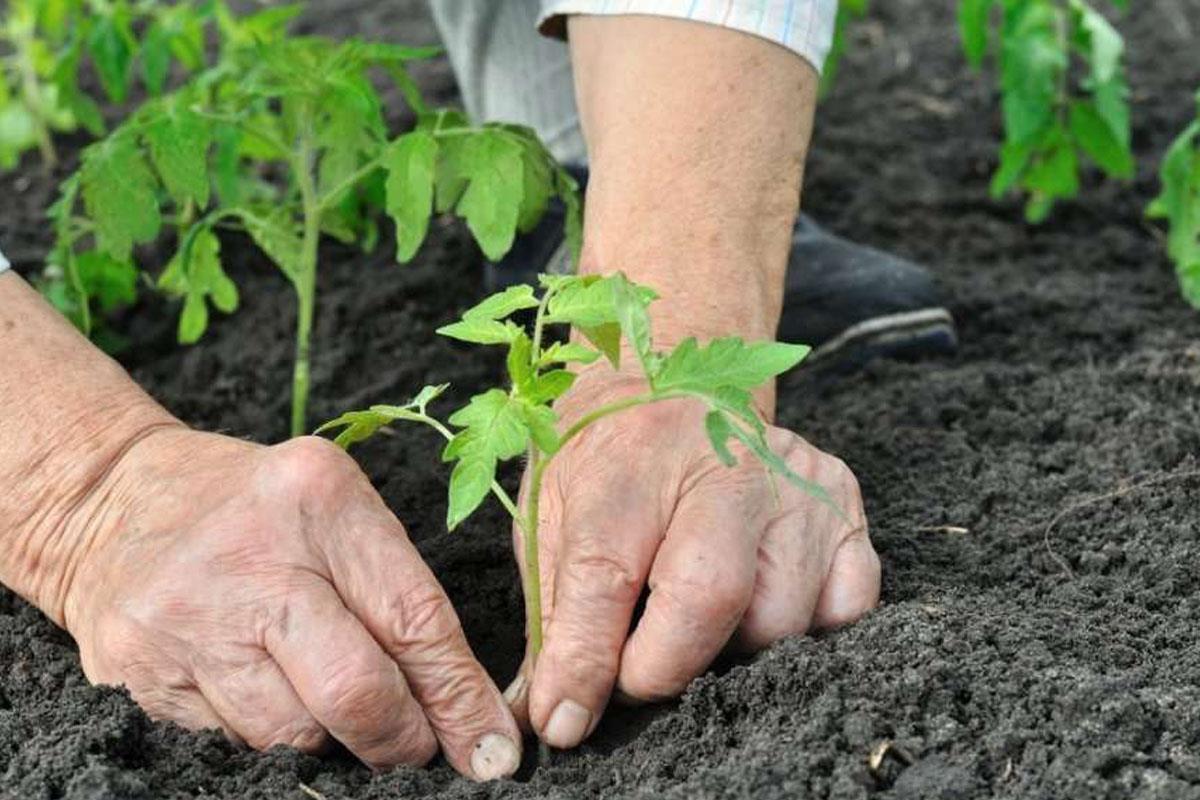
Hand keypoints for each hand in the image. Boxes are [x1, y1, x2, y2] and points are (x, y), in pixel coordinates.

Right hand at [61, 429, 520, 780]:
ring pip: (294, 734)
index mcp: (319, 499)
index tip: (492, 746)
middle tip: (418, 747)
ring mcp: (186, 622)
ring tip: (327, 699)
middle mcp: (251, 560)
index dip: (460, 697)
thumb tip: (468, 711)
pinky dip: (270, 734)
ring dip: (332, 738)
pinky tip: (266, 692)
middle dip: (402, 739)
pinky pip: (234, 743)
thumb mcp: (336, 511)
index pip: (414, 620)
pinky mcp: (139, 674)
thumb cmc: (255, 508)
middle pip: (355, 692)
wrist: (111, 500)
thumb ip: (399, 595)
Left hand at [505, 370, 879, 747]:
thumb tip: (552, 716)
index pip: (606, 574)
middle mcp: (725, 464)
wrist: (672, 383)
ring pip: (780, 619)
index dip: (583, 661)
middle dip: (664, 666)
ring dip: (731, 650)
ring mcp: (795, 484)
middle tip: (634, 674)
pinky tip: (758, 600)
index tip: (564, 719)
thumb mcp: (552, 517)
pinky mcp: (844, 505)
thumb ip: (553, 616)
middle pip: (709, 596)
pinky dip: (801, 628)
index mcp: (633, 461)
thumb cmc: (606, 462)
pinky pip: (844, 608)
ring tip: (695, 618)